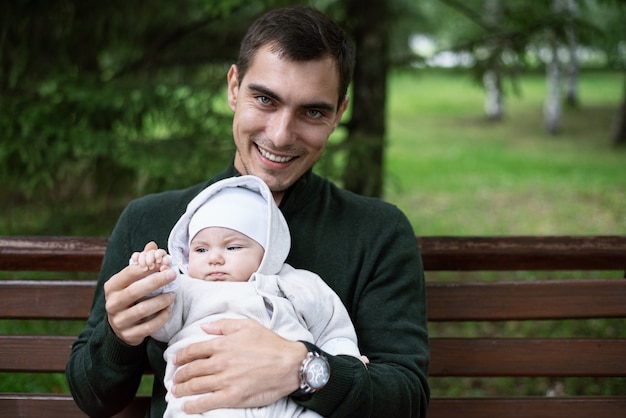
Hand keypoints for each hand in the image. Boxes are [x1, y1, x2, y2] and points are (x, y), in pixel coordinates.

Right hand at [105, 241, 176, 345]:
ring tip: (173, 294)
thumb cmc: (130, 297)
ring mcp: (119, 321)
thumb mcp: (131, 280)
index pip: (128, 274)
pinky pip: (149, 326)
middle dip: (156, 281)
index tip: (163, 262)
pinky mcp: (129, 334)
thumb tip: (152, 245)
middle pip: (135, 291)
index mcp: (112, 286)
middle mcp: (112, 303)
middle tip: (173, 274)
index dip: (146, 267)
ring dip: (161, 301)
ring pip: (142, 310)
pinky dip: (162, 317)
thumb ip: (142, 263)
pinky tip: (169, 309)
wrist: (120, 327)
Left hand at [172, 318, 306, 413]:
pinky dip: (192, 406)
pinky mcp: (232, 397)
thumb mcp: (247, 325)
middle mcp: (220, 362)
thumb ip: (222, 325)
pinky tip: (186, 406)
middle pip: (191, 370)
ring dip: (181, 389)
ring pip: (195, 386)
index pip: (193, 350)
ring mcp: (225, 381)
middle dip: (179, 375)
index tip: (176, 360)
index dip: (181, 356)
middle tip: (174, 378)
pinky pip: (206, 403)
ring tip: (176, 391)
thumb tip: (204, 326)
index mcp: (222, 344)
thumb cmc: (270, 343)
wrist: (289, 364)